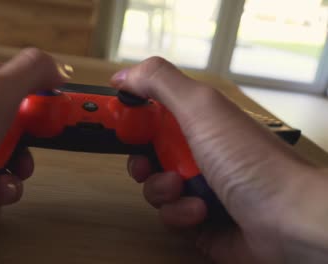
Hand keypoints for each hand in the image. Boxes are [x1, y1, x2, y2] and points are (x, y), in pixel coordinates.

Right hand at [111, 57, 327, 262]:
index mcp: (196, 121)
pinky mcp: (198, 218)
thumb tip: (124, 75)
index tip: (117, 124)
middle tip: (147, 163)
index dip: (131, 119)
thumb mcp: (201, 109)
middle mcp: (196, 151)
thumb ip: (159, 83)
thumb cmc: (251, 162)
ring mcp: (198, 186)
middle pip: (146, 153)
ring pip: (153, 188)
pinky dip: (180, 215)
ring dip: (162, 191)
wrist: (288, 219)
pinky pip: (169, 216)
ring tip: (185, 189)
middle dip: (140, 162)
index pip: (151, 113)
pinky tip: (201, 212)